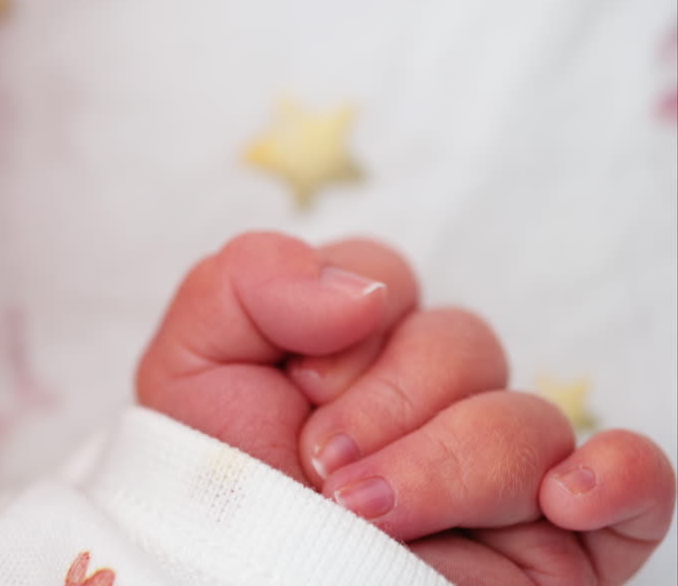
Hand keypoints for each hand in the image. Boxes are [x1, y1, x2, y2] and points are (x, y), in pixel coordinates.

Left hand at [136, 232, 675, 584]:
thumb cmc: (214, 499)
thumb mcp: (190, 368)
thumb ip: (251, 280)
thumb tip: (368, 291)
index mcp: (355, 354)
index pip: (386, 280)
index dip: (339, 333)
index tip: (294, 394)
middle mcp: (430, 403)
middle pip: (463, 341)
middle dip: (384, 406)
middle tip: (322, 468)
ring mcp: (496, 471)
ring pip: (528, 417)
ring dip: (443, 469)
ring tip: (369, 519)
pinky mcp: (557, 542)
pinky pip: (639, 480)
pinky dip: (617, 477)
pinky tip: (562, 501)